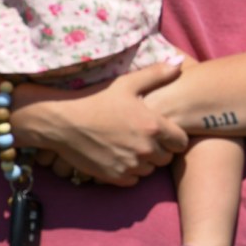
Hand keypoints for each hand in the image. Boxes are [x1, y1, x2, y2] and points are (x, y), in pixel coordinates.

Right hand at [29, 62, 187, 185]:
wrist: (63, 122)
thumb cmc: (96, 99)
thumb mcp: (127, 83)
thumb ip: (156, 74)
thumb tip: (179, 65)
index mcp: (153, 126)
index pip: (181, 143)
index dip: (175, 138)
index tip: (164, 134)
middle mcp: (145, 148)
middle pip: (167, 158)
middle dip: (160, 150)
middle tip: (145, 139)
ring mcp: (130, 164)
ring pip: (150, 170)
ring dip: (145, 162)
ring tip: (131, 147)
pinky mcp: (115, 177)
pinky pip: (133, 180)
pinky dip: (130, 172)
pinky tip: (119, 157)